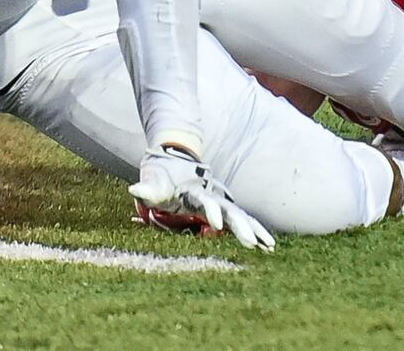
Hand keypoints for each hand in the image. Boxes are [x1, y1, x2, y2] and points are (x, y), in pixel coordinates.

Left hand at [129, 145, 274, 250]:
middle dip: (241, 226)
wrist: (177, 156)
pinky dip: (255, 231)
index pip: (205, 202)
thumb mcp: (154, 179)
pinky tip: (266, 247)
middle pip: (230, 211)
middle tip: (251, 243)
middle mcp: (213, 195)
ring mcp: (221, 201)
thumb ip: (148, 188)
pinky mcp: (224, 209)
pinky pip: (242, 221)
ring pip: (241, 216)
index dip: (212, 211)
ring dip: (255, 230)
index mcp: (195, 191)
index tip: (217, 224)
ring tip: (268, 247)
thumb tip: (135, 189)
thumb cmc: (163, 173)